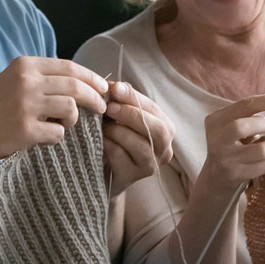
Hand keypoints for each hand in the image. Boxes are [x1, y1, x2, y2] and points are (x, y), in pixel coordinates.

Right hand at [0, 56, 107, 162]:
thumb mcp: (14, 80)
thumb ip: (43, 78)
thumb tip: (83, 83)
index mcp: (25, 66)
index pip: (69, 67)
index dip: (91, 77)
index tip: (103, 87)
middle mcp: (27, 82)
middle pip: (75, 86)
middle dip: (95, 98)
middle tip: (101, 108)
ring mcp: (26, 106)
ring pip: (71, 109)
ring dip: (74, 119)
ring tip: (63, 125)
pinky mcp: (25, 130)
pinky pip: (59, 134)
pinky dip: (57, 137)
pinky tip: (45, 137)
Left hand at [102, 81, 173, 196]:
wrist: (103, 171)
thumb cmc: (115, 138)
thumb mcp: (121, 117)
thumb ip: (121, 100)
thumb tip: (113, 86)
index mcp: (165, 129)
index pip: (154, 109)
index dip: (134, 97)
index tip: (114, 88)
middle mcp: (164, 149)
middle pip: (158, 129)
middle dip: (132, 115)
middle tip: (109, 107)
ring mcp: (150, 166)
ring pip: (141, 146)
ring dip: (118, 131)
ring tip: (102, 125)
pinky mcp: (131, 178)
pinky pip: (121, 158)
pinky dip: (108, 145)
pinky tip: (99, 140)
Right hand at [197, 90, 264, 196]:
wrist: (215, 181)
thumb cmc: (233, 149)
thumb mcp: (240, 130)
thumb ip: (260, 117)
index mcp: (216, 120)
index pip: (245, 105)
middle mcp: (216, 138)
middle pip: (243, 125)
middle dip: (262, 126)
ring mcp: (223, 158)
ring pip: (260, 149)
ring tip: (264, 151)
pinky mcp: (233, 175)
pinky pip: (263, 166)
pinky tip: (260, 164)